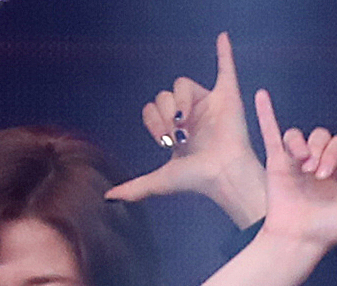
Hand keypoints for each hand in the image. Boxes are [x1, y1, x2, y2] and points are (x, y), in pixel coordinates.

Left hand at [105, 33, 268, 228]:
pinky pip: (226, 68)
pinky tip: (222, 37)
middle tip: (175, 132)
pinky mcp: (228, 97)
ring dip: (179, 101)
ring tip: (185, 120)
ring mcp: (209, 104)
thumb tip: (107, 197)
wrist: (222, 175)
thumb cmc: (197, 180)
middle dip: (164, 112)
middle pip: (164, 95)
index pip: (152, 109)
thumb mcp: (160, 181)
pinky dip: (224, 52)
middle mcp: (191, 114)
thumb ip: (135, 188)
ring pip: (182, 84)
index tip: (163, 140)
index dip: (152, 120)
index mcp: (177, 130)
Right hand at [254, 90, 336, 251]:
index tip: (325, 175)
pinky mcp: (276, 163)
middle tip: (313, 174)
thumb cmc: (334, 231)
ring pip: (299, 135)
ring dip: (298, 144)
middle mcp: (321, 163)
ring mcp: (297, 162)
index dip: (334, 153)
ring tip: (297, 164)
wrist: (299, 240)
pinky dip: (266, 114)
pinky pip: (271, 132)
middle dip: (318, 150)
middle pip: (322, 136)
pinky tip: (262, 95)